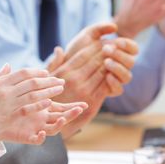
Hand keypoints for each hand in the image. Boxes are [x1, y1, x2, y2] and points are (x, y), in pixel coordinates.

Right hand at [0, 65, 67, 144]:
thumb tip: (8, 65)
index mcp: (1, 81)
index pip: (24, 73)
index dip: (37, 72)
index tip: (47, 73)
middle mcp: (6, 90)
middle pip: (32, 82)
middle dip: (48, 81)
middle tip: (60, 81)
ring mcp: (8, 102)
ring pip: (33, 93)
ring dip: (49, 90)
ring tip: (59, 89)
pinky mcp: (10, 115)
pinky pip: (28, 107)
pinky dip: (40, 103)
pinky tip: (49, 102)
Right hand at [47, 23, 137, 138]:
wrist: (55, 123)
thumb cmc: (48, 100)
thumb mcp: (46, 81)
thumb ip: (54, 63)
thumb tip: (59, 49)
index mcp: (64, 72)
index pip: (83, 54)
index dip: (94, 46)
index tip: (101, 41)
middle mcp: (75, 79)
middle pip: (95, 60)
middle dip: (106, 51)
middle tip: (114, 45)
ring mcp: (85, 90)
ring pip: (103, 71)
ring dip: (112, 62)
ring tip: (118, 55)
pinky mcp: (93, 101)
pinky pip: (106, 84)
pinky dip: (112, 77)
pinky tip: (114, 73)